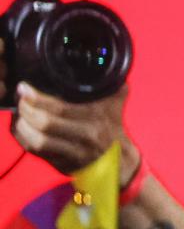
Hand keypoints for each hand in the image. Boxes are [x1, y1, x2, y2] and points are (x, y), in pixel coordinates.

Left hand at [11, 82, 129, 177]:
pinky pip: (35, 151)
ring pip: (37, 140)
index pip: (61, 109)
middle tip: (21, 99)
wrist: (119, 162)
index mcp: (96, 119)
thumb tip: (109, 65)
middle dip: (27, 109)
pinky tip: (21, 127)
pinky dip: (23, 138)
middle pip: (45, 124)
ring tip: (19, 114)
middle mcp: (85, 137)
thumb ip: (111, 85)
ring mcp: (72, 153)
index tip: (25, 88)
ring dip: (22, 125)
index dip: (37, 98)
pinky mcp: (61, 163)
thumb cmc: (112, 129)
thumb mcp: (115, 105)